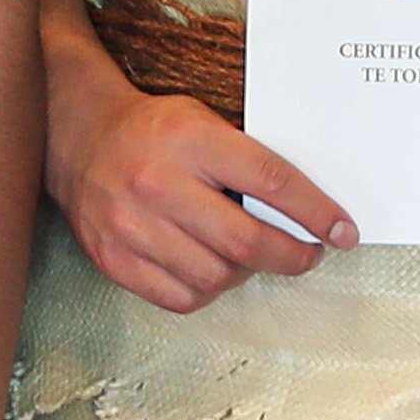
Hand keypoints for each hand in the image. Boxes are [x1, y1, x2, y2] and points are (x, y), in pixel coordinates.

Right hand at [52, 76, 356, 310]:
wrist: (76, 137)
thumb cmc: (154, 131)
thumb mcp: (202, 121)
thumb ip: (247, 160)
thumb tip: (308, 212)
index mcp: (190, 139)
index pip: (271, 181)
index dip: (316, 212)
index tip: (343, 231)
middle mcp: (159, 184)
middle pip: (247, 242)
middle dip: (292, 255)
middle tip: (308, 254)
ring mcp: (132, 226)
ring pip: (216, 276)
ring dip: (247, 274)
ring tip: (248, 256)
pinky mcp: (115, 260)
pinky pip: (182, 297)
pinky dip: (208, 290)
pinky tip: (211, 269)